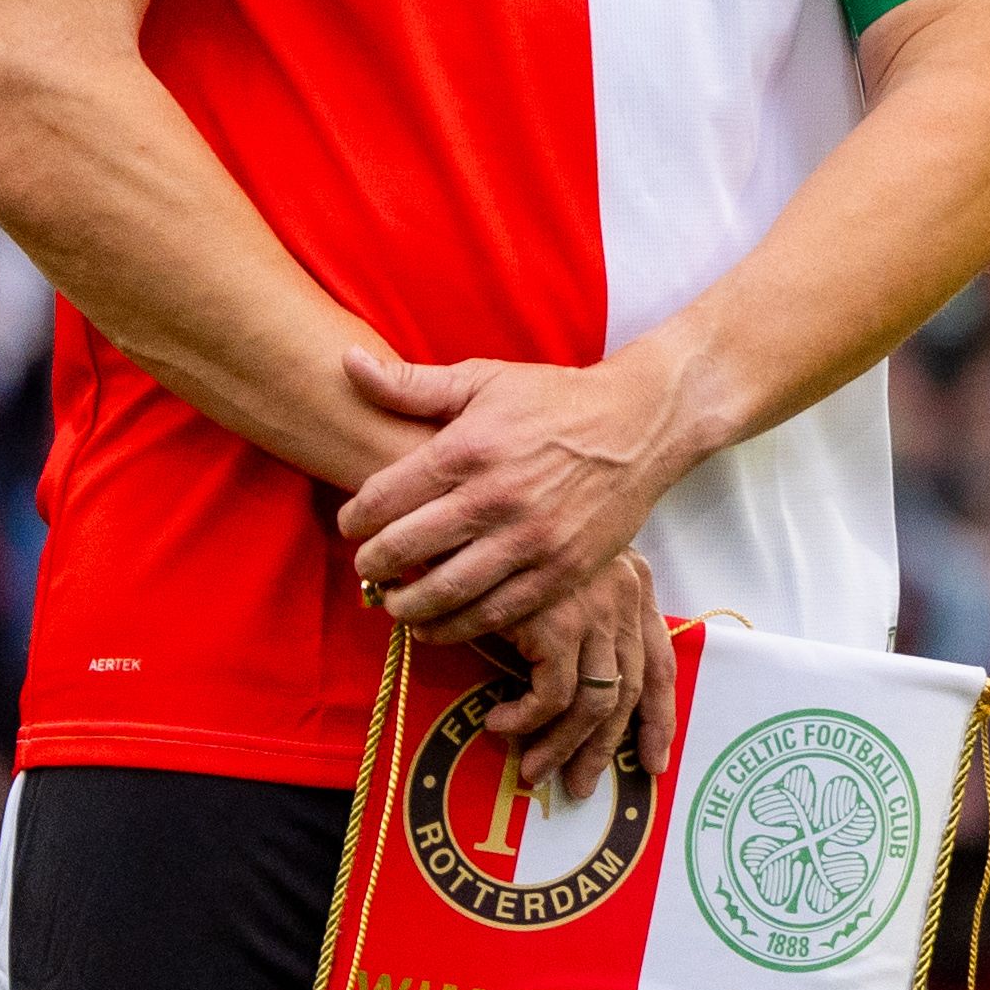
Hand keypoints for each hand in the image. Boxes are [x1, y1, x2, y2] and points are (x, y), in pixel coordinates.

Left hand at [336, 333, 708, 644]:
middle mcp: (496, 498)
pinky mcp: (562, 571)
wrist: (642, 424)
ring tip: (394, 603)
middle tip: (367, 569)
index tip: (352, 525)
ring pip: (446, 591)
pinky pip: (497, 613)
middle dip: (372, 566)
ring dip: (406, 606)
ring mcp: (532, 539)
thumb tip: (346, 362)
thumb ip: (410, 383)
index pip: (382, 499)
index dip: (354, 519)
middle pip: (405, 549)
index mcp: (468, 449)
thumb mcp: (484, 380)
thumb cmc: (556, 401)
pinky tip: (437, 624)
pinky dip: (457, 626)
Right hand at [476, 550, 675, 795]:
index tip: (651, 760)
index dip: (658, 718)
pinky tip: (498, 724)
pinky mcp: (559, 622)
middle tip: (581, 785)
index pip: (658, 664)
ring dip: (560, 747)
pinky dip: (526, 720)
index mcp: (632, 588)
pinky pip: (553, 696)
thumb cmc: (501, 541)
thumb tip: (569, 697)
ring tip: (531, 771)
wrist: (467, 502)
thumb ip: (572, 623)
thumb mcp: (554, 581)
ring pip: (595, 704)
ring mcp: (595, 611)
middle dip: (606, 747)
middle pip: (631, 692)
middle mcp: (624, 598)